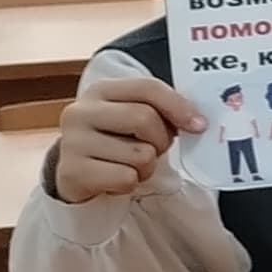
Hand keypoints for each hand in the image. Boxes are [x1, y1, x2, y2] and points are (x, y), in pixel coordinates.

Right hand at [50, 78, 203, 204]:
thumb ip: (160, 110)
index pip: (148, 88)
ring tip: (129, 164)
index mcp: (101, 90)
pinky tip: (115, 178)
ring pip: (140, 154)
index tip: (199, 125)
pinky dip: (130, 183)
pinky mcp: (72, 172)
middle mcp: (80, 112)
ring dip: (147, 166)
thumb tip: (197, 122)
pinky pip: (126, 178)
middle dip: (162, 140)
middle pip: (145, 119)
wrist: (76, 171)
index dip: (179, 106)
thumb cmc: (115, 140)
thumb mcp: (133, 117)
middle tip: (155, 149)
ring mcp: (72, 142)